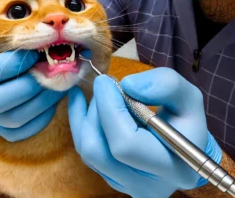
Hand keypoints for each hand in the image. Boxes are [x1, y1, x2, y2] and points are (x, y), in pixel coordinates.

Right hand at [0, 45, 65, 141]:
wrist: (3, 65)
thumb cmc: (4, 47)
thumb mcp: (3, 36)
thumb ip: (16, 39)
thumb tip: (46, 41)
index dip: (12, 65)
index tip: (34, 54)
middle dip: (29, 86)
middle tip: (49, 72)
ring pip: (12, 119)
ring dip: (41, 101)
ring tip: (58, 85)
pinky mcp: (1, 129)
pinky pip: (22, 131)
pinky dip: (42, 117)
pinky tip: (52, 99)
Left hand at [68, 68, 221, 197]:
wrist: (183, 147)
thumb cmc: (186, 121)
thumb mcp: (187, 96)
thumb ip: (166, 85)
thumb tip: (128, 86)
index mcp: (171, 166)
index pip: (125, 143)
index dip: (109, 108)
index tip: (105, 82)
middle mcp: (145, 184)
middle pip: (98, 150)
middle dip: (95, 111)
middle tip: (105, 86)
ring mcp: (123, 184)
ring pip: (87, 150)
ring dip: (88, 115)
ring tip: (102, 95)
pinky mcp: (109, 177)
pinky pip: (84, 150)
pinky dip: (79, 121)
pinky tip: (79, 100)